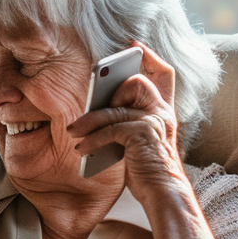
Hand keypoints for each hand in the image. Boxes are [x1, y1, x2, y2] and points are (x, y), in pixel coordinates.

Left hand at [68, 44, 183, 203]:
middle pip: (137, 82)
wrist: (163, 192)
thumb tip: (97, 106)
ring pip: (114, 108)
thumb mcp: (138, 138)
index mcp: (163, 110)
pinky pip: (110, 128)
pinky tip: (81, 149)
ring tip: (73, 132)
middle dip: (111, 92)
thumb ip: (126, 118)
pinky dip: (92, 139)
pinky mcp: (142, 135)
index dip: (150, 56)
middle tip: (93, 108)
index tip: (133, 46)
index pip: (164, 73)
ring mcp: (155, 121)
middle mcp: (162, 111)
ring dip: (89, 121)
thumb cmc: (147, 167)